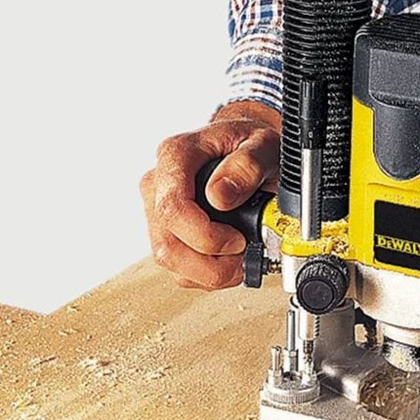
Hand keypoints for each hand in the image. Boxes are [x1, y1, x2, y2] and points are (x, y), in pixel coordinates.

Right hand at [140, 100, 280, 289]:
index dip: (205, 236)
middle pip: (166, 244)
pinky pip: (177, 268)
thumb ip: (246, 165)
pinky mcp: (166, 232)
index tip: (237, 241)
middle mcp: (159, 184)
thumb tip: (220, 195)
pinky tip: (228, 260)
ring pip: (169, 261)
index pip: (172, 207)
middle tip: (243, 255)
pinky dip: (206, 275)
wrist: (246, 148)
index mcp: (176, 155)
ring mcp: (158, 210)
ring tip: (240, 259)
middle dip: (209, 264)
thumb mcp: (262, 144)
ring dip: (209, 272)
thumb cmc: (250, 144)